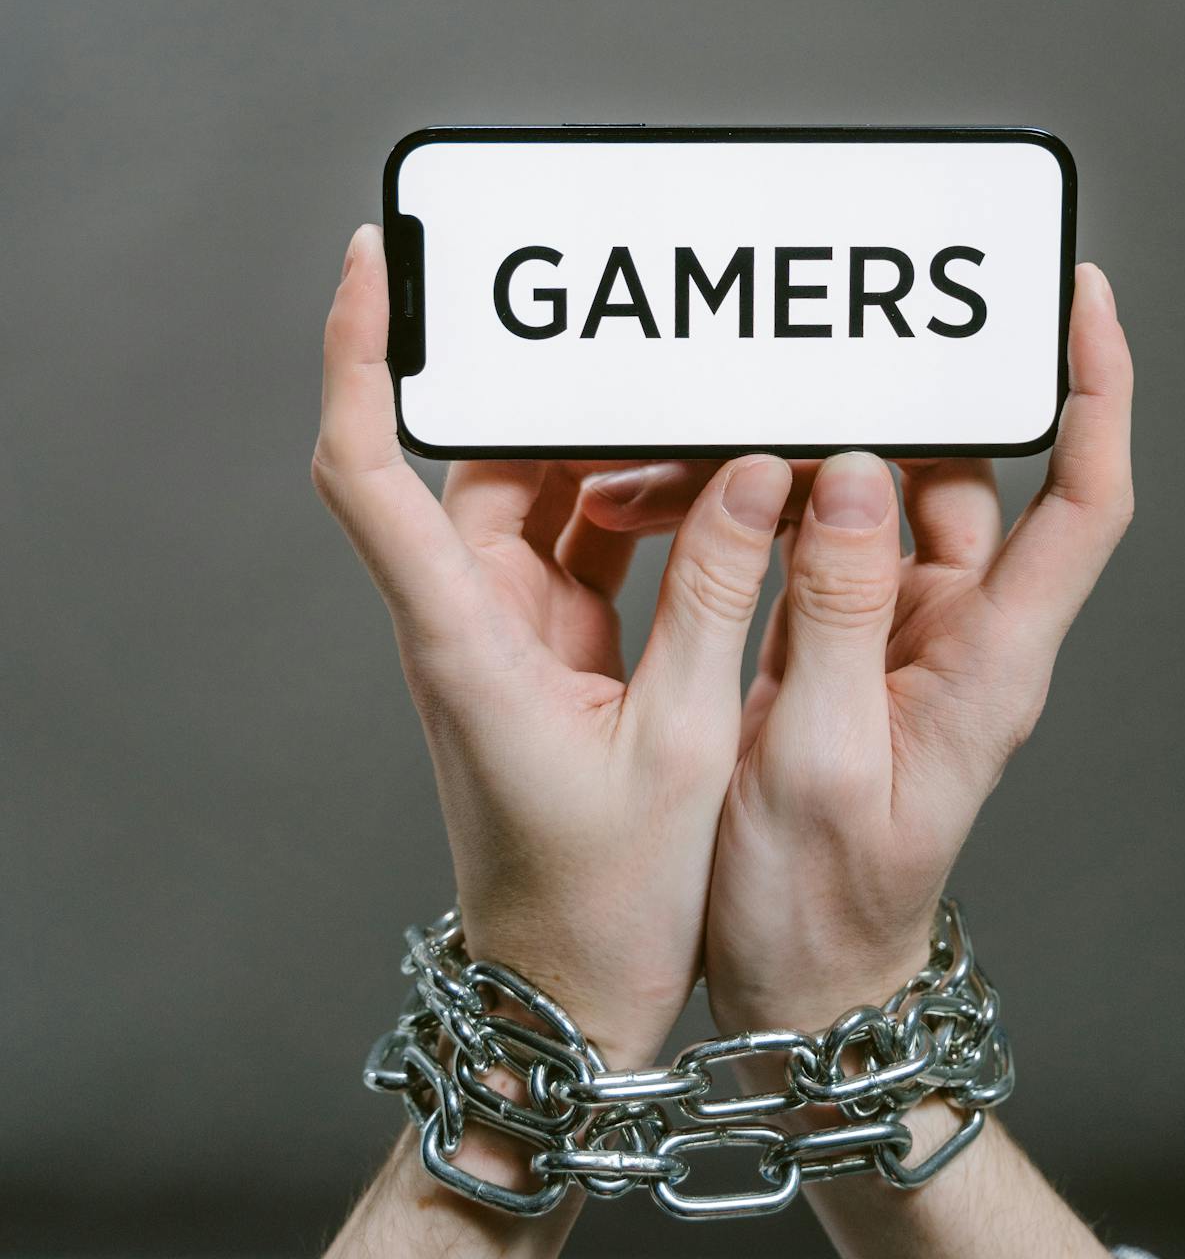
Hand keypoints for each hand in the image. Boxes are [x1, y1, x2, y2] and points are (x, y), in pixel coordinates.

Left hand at [310, 224, 794, 1066]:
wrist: (574, 999)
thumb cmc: (603, 901)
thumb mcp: (685, 742)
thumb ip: (718, 596)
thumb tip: (752, 471)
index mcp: (460, 638)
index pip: (366, 471)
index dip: (355, 357)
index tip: (370, 263)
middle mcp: (464, 619)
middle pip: (476, 462)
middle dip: (544, 388)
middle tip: (618, 320)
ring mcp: (504, 634)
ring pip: (537, 496)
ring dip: (607, 449)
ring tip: (696, 403)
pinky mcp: (550, 652)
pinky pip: (584, 544)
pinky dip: (642, 507)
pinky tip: (714, 488)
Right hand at [580, 261, 1133, 1033]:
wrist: (794, 985)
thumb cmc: (818, 906)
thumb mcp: (817, 761)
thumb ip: (837, 612)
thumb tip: (857, 475)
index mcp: (991, 662)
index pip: (1085, 501)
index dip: (1098, 393)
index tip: (1080, 300)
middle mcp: (959, 632)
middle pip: (954, 474)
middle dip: (876, 405)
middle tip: (792, 357)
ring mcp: (896, 635)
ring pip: (866, 497)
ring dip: (785, 459)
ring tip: (680, 451)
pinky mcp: (835, 644)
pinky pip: (808, 540)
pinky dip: (749, 506)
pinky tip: (677, 500)